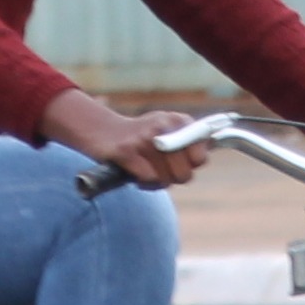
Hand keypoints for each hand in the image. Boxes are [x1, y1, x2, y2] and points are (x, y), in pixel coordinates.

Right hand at [45, 90, 208, 189]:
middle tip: (162, 172)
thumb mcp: (169, 130)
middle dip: (173, 179)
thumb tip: (202, 160)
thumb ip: (189, 142)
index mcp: (178, 120)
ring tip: (148, 172)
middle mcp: (163, 126)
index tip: (181, 164)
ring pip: (166, 179)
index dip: (191, 166)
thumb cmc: (143, 138)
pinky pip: (148, 179)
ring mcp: (144, 138)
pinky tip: (137, 175)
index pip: (200, 157)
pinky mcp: (126, 151)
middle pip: (184, 174)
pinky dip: (144, 183)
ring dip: (157, 183)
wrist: (103, 131)